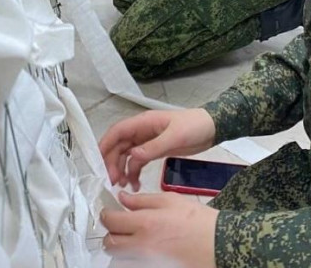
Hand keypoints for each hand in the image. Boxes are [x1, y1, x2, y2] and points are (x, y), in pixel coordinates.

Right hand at [99, 109, 215, 190]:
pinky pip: (138, 162)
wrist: (212, 128)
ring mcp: (147, 141)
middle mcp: (141, 131)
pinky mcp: (154, 150)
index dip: (105, 145)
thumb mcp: (175, 136)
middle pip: (119, 146)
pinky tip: (135, 185)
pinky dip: (134, 173)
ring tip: (123, 186)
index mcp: (143, 123)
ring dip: (122, 170)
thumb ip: (153, 147)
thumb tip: (132, 156)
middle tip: (113, 182)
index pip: (117, 132)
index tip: (98, 163)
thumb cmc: (194, 126)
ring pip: (127, 156)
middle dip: (112, 163)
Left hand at [101, 192, 216, 267]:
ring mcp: (147, 261)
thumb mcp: (170, 200)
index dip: (105, 214)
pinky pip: (132, 264)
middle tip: (118, 226)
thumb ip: (143, 200)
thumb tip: (122, 198)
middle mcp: (142, 246)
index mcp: (145, 223)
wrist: (218, 245)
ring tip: (130, 238)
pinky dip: (131, 257)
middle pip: (109, 244)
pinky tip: (142, 248)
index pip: (111, 221)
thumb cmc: (198, 221)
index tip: (109, 211)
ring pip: (118, 258)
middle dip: (109, 234)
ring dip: (119, 248)